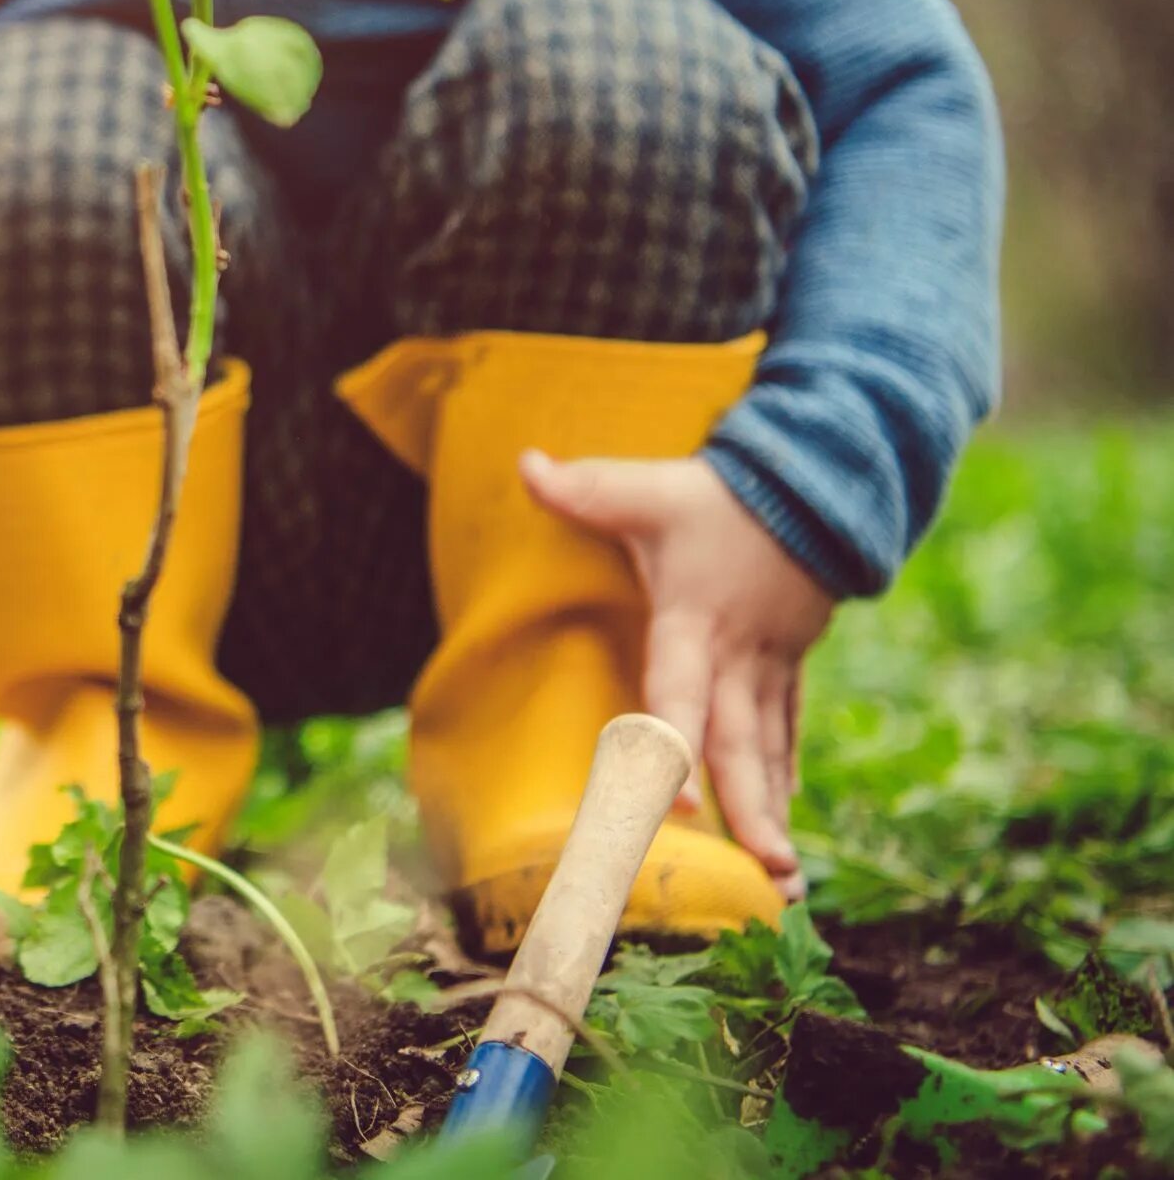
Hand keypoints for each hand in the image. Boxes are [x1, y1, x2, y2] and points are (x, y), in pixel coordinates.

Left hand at [519, 451, 831, 899]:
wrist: (817, 483)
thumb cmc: (721, 496)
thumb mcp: (651, 488)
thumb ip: (586, 488)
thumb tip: (525, 463)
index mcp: (696, 620)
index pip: (682, 689)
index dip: (677, 744)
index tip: (679, 804)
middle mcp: (737, 655)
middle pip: (741, 742)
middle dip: (751, 809)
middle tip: (766, 872)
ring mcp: (770, 664)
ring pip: (770, 749)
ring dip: (774, 811)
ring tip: (784, 880)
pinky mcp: (788, 665)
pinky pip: (786, 731)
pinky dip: (783, 777)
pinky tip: (780, 827)